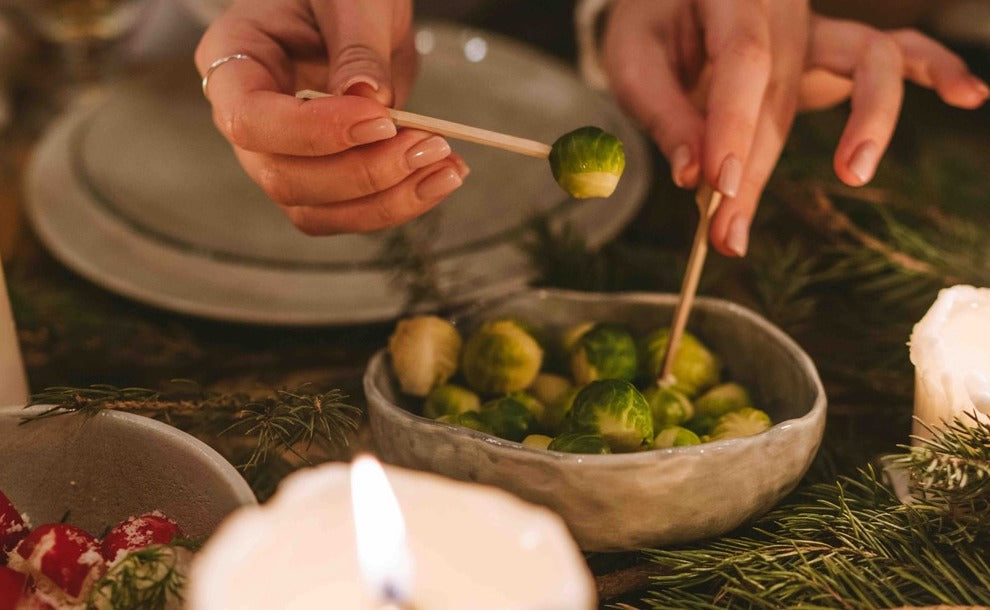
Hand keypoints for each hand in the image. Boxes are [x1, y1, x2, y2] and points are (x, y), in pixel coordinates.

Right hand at [195, 0, 468, 234]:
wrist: (358, 11)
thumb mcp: (353, 1)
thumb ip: (358, 47)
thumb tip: (370, 101)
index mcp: (233, 59)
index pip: (250, 120)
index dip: (313, 133)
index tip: (381, 121)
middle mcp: (247, 118)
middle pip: (283, 177)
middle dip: (362, 173)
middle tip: (429, 146)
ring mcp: (280, 155)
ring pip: (315, 209)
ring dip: (386, 200)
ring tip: (445, 167)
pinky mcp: (319, 177)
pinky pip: (347, 211)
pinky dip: (396, 203)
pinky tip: (438, 178)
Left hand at [601, 0, 986, 256]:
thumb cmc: (650, 20)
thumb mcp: (632, 55)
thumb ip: (663, 111)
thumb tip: (694, 177)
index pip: (741, 60)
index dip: (732, 124)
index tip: (716, 187)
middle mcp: (783, 6)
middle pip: (785, 87)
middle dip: (757, 168)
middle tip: (727, 236)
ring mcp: (815, 24)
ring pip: (856, 69)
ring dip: (865, 123)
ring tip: (854, 172)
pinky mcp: (831, 47)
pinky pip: (892, 50)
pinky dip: (931, 70)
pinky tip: (966, 96)